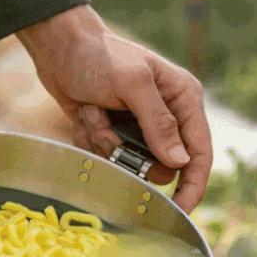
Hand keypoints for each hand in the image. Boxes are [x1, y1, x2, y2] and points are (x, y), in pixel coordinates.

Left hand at [17, 5, 211, 212]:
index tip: (180, 211)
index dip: (193, 186)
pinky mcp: (115, 134)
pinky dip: (90, 139)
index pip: (199, 154)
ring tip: (93, 111)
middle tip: (107, 126)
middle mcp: (167, 117)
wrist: (58, 45)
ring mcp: (139, 128)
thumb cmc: (99, 55)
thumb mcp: (132, 83)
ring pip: (130, 165)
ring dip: (105, 144)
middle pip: (161, 166)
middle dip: (129, 154)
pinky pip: (107, 158)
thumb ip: (158, 123)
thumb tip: (180, 163)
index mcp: (184, 99)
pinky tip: (86, 113)